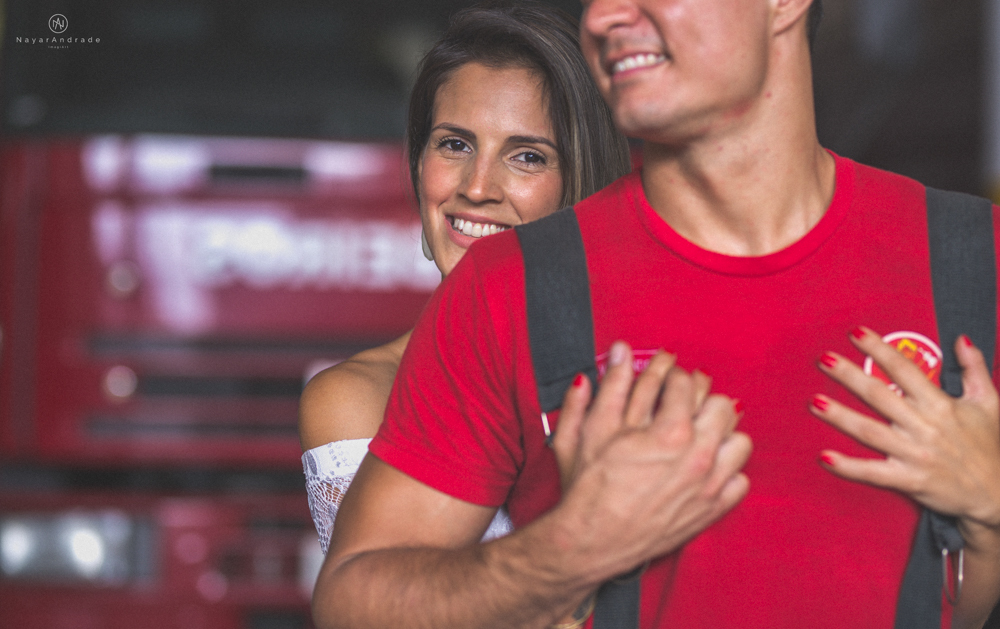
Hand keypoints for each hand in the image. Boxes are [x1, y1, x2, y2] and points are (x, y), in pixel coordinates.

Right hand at [549, 341, 751, 579]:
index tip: (664, 380)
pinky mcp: (712, 510)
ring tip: (698, 434)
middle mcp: (699, 458)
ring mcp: (710, 486)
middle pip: (722, 405)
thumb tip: (620, 352)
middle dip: (700, 399)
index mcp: (671, 432)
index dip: (670, 374)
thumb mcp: (589, 428)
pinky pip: (740, 480)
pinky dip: (726, 473)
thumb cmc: (589, 488)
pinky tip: (704, 468)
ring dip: (721, 434)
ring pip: (740, 440)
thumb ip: (609, 386)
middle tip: (680, 405)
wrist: (592, 540)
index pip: (686, 382)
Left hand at [812, 327, 999, 531]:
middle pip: (879, 395)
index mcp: (940, 404)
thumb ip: (975, 368)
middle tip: (823, 359)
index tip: (856, 334)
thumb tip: (961, 339)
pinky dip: (848, 466)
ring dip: (840, 416)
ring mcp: (915, 454)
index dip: (878, 350)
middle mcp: (924, 426)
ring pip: (869, 432)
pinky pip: (873, 472)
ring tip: (814, 401)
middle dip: (849, 375)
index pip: (904, 369)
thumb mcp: (990, 402)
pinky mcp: (910, 480)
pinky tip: (824, 456)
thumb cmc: (991, 446)